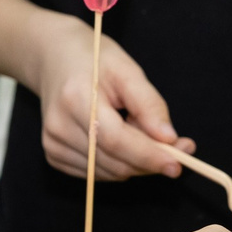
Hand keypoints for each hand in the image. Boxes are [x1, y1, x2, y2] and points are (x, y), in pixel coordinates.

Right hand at [34, 16, 192, 181]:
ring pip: (108, 172)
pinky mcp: (53, 154)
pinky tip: (118, 139)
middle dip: (150, 161)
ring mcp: (53, 143)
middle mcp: (59, 126)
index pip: (116, 140)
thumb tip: (169, 139)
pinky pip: (96, 173)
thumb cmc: (94, 59)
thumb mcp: (127, 70)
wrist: (55, 58)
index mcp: (76, 98)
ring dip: (134, 161)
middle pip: (114, 162)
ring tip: (136, 128)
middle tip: (179, 148)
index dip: (148, 156)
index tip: (177, 165)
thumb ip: (149, 105)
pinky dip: (117, 163)